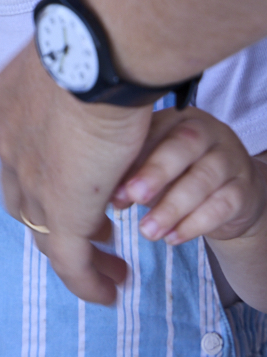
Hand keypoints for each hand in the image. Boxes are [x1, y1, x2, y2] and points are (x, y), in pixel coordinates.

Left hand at [0, 40, 151, 303]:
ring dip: (78, 255)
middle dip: (57, 219)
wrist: (94, 55)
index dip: (45, 174)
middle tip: (96, 230)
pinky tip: (110, 290)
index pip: (20, 155)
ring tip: (110, 266)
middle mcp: (10, 146)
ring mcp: (32, 181)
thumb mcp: (72, 56)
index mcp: (8, 107)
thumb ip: (72, 72)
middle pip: (26, 199)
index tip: (79, 183)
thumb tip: (85, 64)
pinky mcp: (61, 211)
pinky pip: (70, 261)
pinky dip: (87, 281)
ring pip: (47, 235)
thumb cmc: (93, 40)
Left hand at [112, 107, 266, 244]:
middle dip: (156, 172)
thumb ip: (135, 175)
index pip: (156, 129)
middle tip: (133, 197)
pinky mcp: (244, 189)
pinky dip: (195, 225)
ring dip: (172, 207)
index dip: (134, 158)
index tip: (115, 189)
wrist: (232, 193)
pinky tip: (172, 238)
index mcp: (178, 118)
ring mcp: (230, 158)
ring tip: (148, 231)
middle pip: (184, 145)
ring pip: (204, 179)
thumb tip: (112, 196)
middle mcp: (208, 131)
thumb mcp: (157, 168)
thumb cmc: (181, 174)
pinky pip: (222, 205)